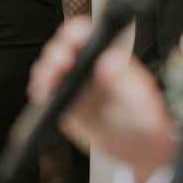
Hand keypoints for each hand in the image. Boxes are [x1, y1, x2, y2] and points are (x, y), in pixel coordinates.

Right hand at [28, 18, 177, 182]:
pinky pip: (45, 90)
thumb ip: (123, 81)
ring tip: (47, 84)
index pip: (86, 35)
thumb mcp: (138, 101)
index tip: (71, 43)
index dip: (75, 34)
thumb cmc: (143, 121)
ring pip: (49, 67)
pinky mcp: (62, 102)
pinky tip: (43, 94)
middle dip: (55, 53)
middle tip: (59, 66)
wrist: (135, 149)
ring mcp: (73, 83)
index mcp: (107, 57)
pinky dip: (40, 89)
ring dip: (44, 72)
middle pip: (62, 47)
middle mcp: (87, 66)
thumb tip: (109, 61)